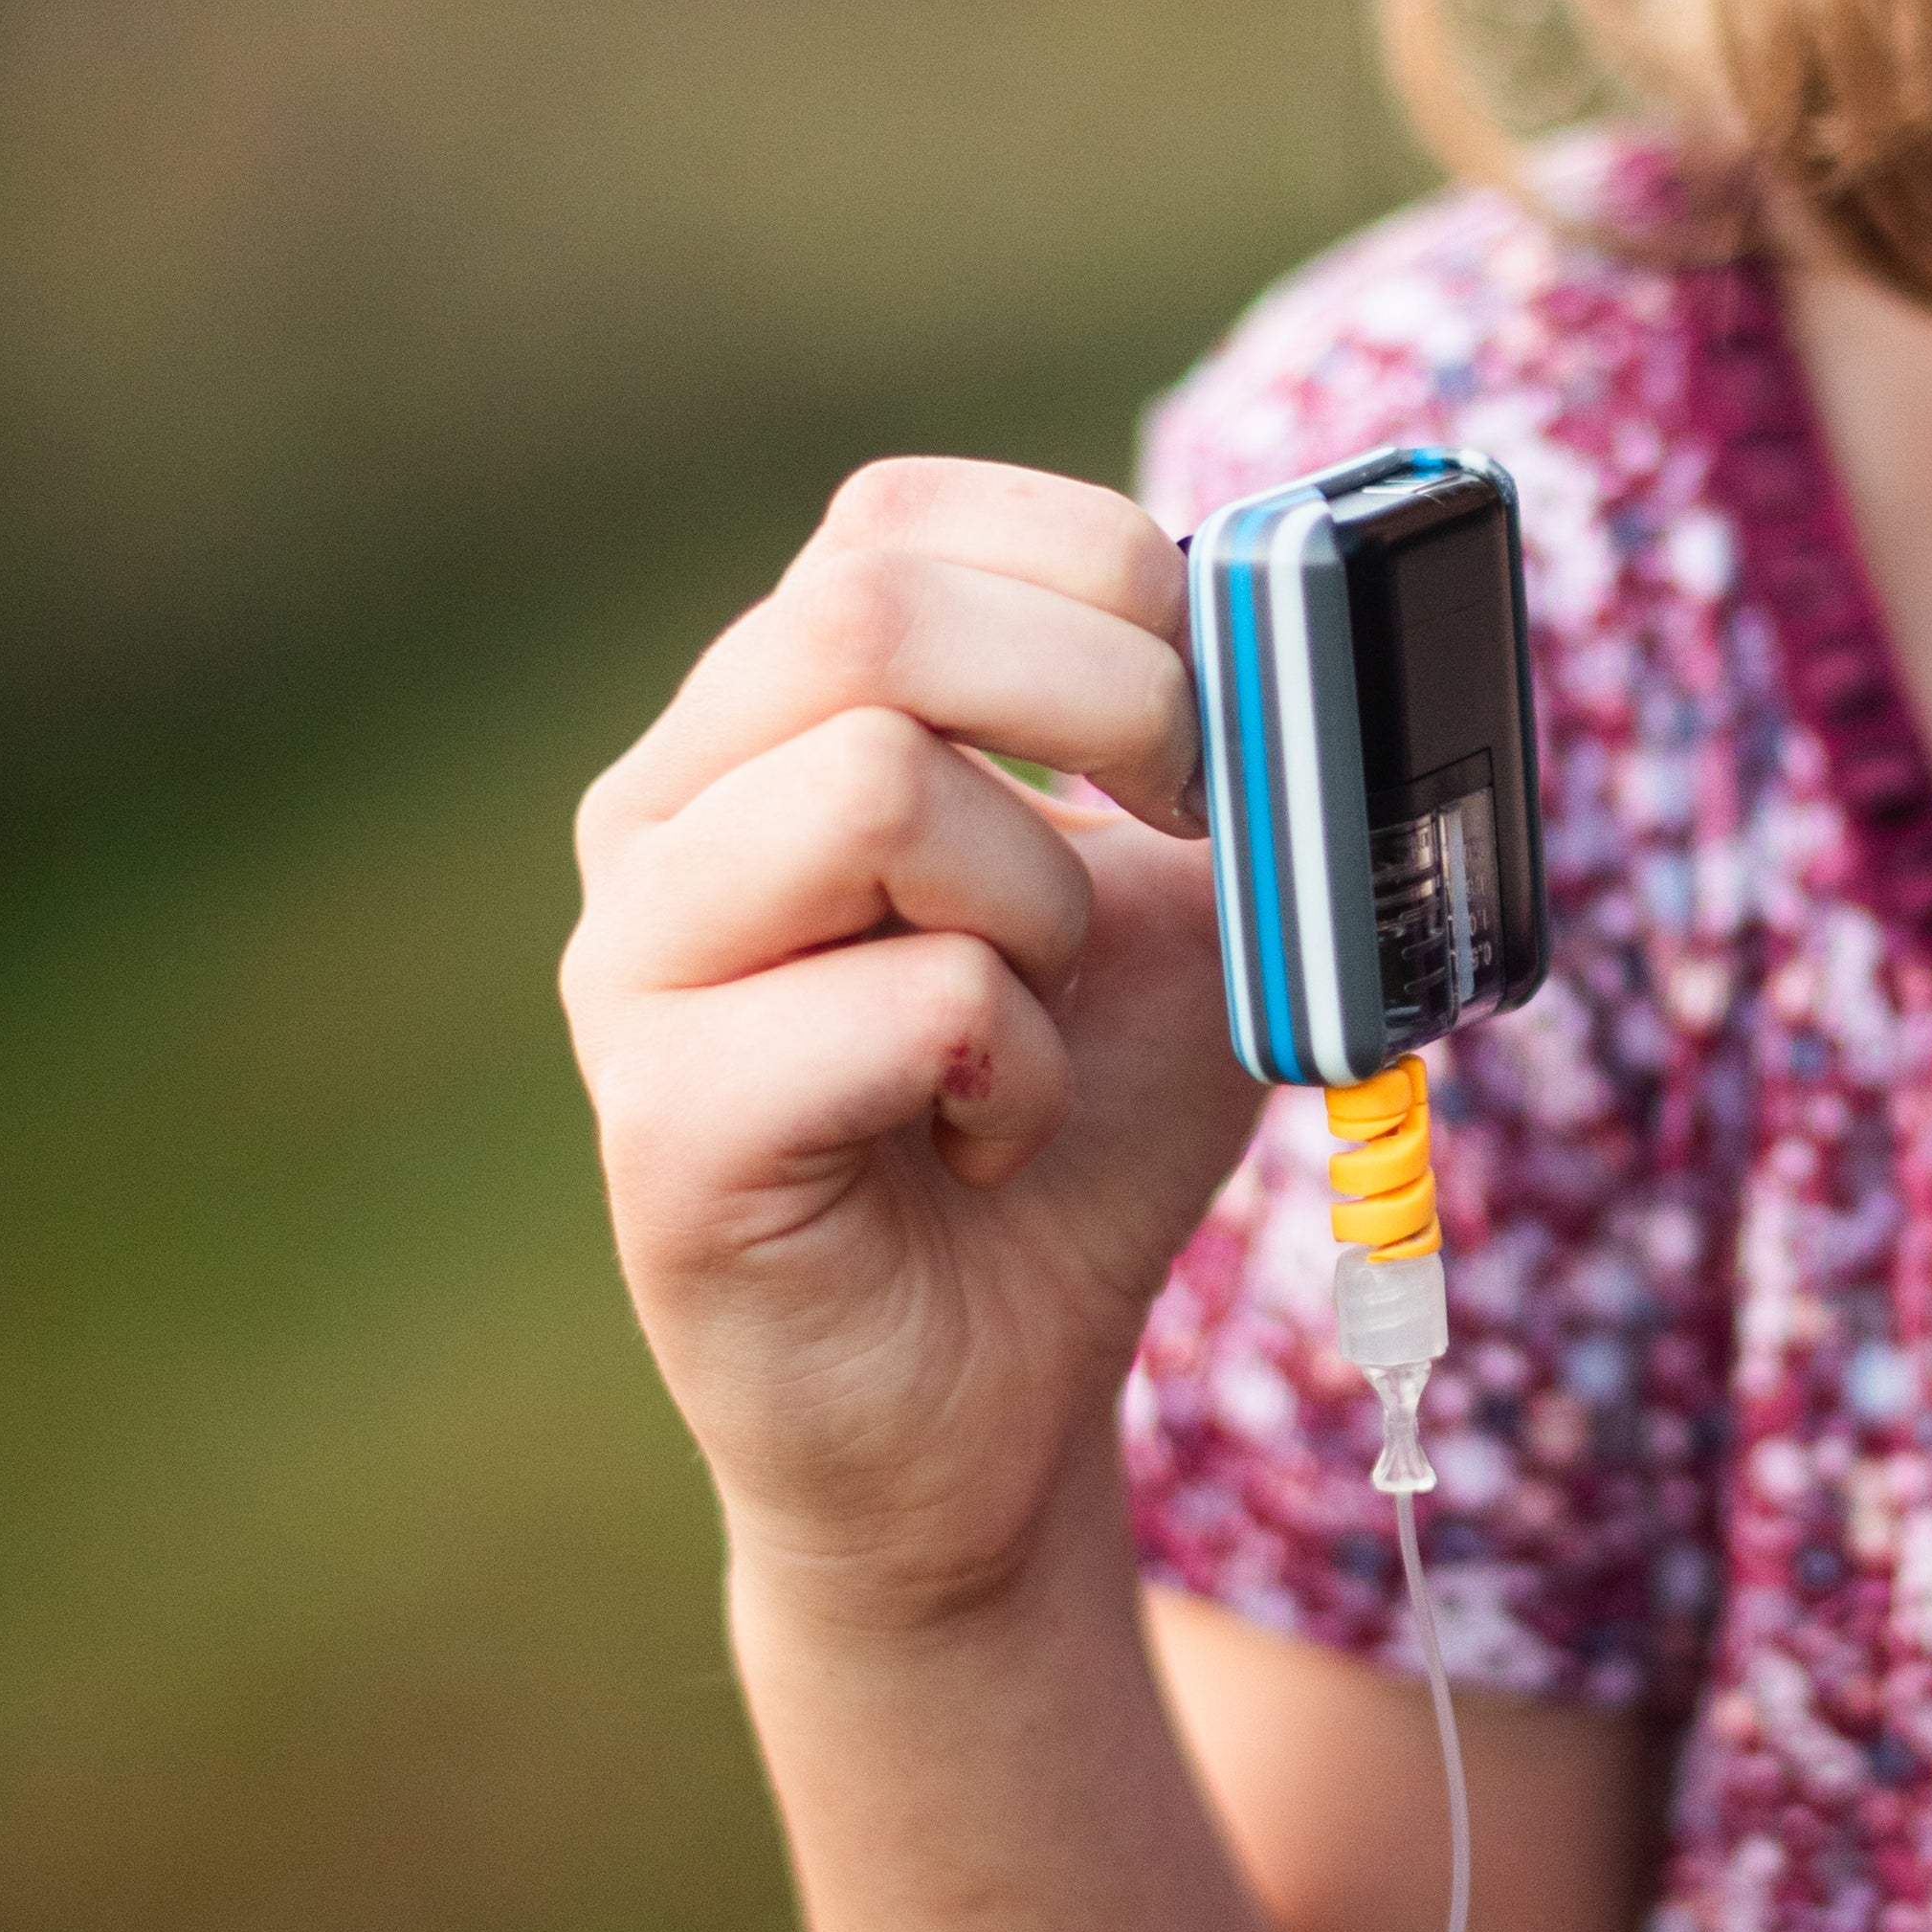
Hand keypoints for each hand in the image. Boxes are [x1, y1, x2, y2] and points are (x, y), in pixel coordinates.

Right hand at [561, 456, 1259, 1616]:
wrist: (982, 1412)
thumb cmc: (1067, 1140)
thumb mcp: (1179, 917)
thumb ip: (1217, 776)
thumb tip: (1296, 652)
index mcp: (763, 726)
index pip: (892, 519)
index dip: (1090, 575)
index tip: (1197, 724)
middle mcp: (660, 816)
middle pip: (868, 606)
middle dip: (1103, 700)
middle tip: (1182, 835)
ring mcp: (635, 967)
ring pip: (871, 781)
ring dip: (1041, 910)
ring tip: (1029, 1035)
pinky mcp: (665, 1125)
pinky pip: (907, 997)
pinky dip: (1013, 1073)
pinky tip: (980, 1145)